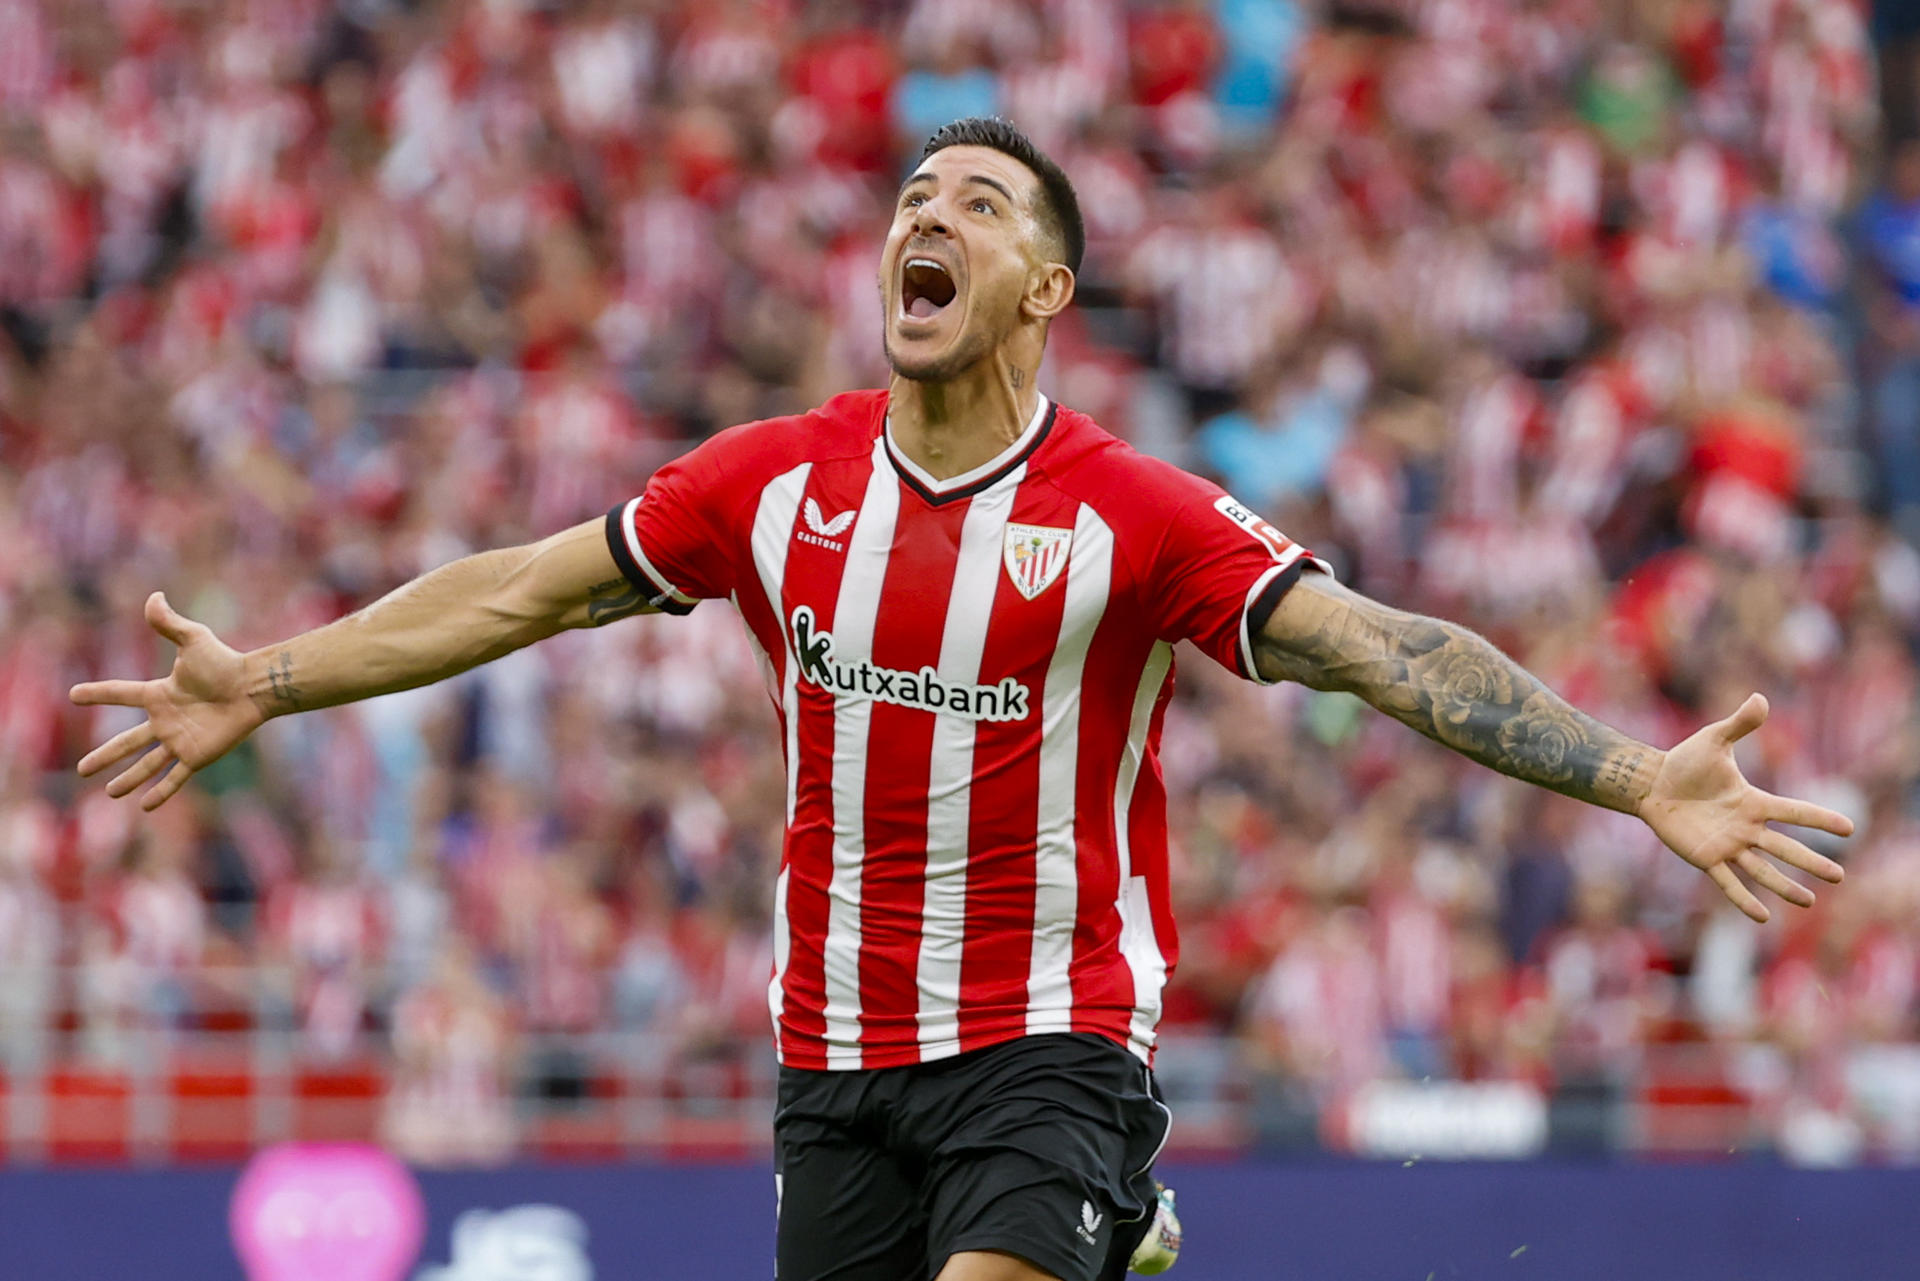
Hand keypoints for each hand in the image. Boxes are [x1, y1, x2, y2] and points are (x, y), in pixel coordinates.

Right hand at [70, 592, 266, 810]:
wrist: (253, 687)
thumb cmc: (225, 662)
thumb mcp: (193, 639)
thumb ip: (170, 623)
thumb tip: (153, 596)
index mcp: (159, 694)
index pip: (121, 694)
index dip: (98, 694)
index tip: (74, 696)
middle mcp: (166, 720)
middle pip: (126, 742)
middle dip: (104, 756)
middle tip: (81, 769)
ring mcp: (180, 740)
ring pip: (146, 765)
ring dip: (128, 779)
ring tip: (109, 792)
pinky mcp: (197, 756)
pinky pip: (175, 777)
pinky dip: (161, 791)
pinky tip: (146, 806)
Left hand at [1637, 693, 1851, 922]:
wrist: (1652, 783)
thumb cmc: (1684, 762)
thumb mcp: (1714, 741)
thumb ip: (1739, 724)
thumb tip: (1760, 698)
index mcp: (1752, 802)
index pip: (1793, 812)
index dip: (1819, 819)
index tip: (1849, 828)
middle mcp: (1745, 827)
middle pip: (1785, 847)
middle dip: (1811, 861)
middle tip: (1839, 875)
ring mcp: (1727, 845)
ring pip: (1762, 869)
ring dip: (1785, 886)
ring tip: (1810, 901)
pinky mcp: (1705, 858)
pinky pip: (1727, 882)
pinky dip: (1743, 899)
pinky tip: (1761, 916)